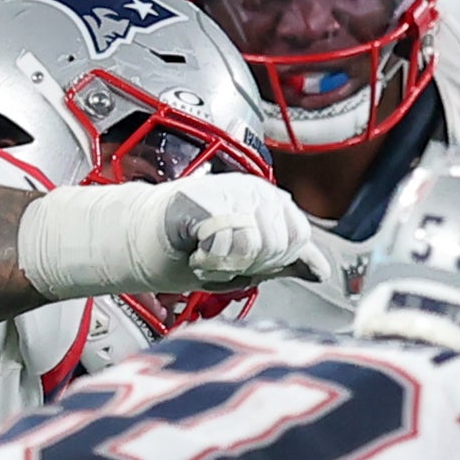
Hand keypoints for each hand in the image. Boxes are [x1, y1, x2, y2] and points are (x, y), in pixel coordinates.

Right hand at [161, 172, 326, 286]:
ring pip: (256, 244)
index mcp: (269, 199)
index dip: (273, 260)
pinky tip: (195, 251)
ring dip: (227, 263)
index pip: (299, 237)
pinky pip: (226, 242)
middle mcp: (253, 188)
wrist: (137, 242)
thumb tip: (322, 271)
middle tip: (221, 257)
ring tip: (207, 254)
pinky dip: (208, 259)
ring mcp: (228, 190)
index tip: (246, 260)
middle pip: (280, 244)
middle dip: (250, 264)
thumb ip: (285, 261)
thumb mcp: (247, 260)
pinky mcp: (202, 198)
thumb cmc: (187, 248)